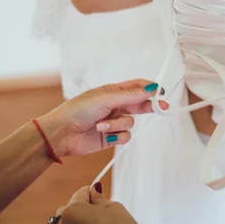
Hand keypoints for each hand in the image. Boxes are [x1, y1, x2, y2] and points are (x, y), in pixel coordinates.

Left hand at [39, 79, 167, 156]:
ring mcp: (114, 121)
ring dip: (119, 124)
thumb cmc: (80, 109)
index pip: (137, 87)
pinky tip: (105, 134)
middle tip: (163, 108)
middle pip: (139, 104)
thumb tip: (152, 88)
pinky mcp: (111, 137)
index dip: (150, 88)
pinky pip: (125, 136)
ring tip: (102, 125)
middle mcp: (115, 105)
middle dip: (150, 106)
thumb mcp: (106, 98)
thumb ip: (131, 95)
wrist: (61, 133)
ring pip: (131, 122)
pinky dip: (117, 135)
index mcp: (113, 91)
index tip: (162, 92)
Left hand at [58, 184, 137, 223]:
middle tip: (100, 211)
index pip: (80, 194)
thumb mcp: (114, 209)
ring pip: (69, 222)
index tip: (98, 192)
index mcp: (70, 211)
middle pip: (70, 209)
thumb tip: (94, 192)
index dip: (91, 192)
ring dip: (80, 221)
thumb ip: (99, 199)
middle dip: (83, 207)